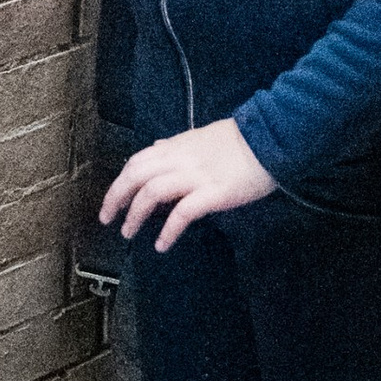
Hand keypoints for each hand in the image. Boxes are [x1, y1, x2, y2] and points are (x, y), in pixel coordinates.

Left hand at [100, 117, 278, 250]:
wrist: (272, 138)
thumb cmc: (240, 140)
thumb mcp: (201, 136)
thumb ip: (177, 145)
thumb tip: (157, 148)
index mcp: (177, 146)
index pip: (137, 161)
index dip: (120, 181)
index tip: (112, 200)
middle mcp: (181, 159)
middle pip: (136, 176)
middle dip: (116, 198)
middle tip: (107, 219)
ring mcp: (197, 175)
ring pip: (152, 193)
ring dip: (136, 215)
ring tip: (129, 233)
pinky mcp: (214, 192)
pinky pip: (183, 212)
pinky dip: (168, 229)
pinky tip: (162, 244)